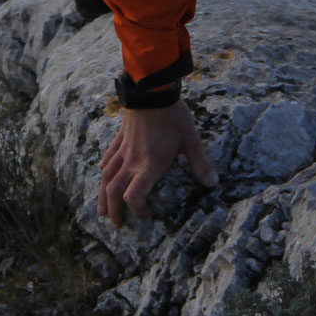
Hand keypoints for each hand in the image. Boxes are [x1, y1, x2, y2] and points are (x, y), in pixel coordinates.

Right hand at [97, 100, 217, 228]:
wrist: (151, 90)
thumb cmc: (172, 116)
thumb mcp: (191, 140)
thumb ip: (200, 163)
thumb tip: (213, 184)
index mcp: (149, 165)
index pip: (133, 197)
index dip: (137, 210)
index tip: (147, 214)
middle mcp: (131, 162)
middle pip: (113, 193)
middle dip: (113, 212)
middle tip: (117, 225)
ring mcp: (122, 151)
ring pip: (105, 178)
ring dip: (102, 197)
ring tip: (101, 211)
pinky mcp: (118, 139)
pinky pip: (107, 159)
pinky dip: (103, 171)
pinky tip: (102, 174)